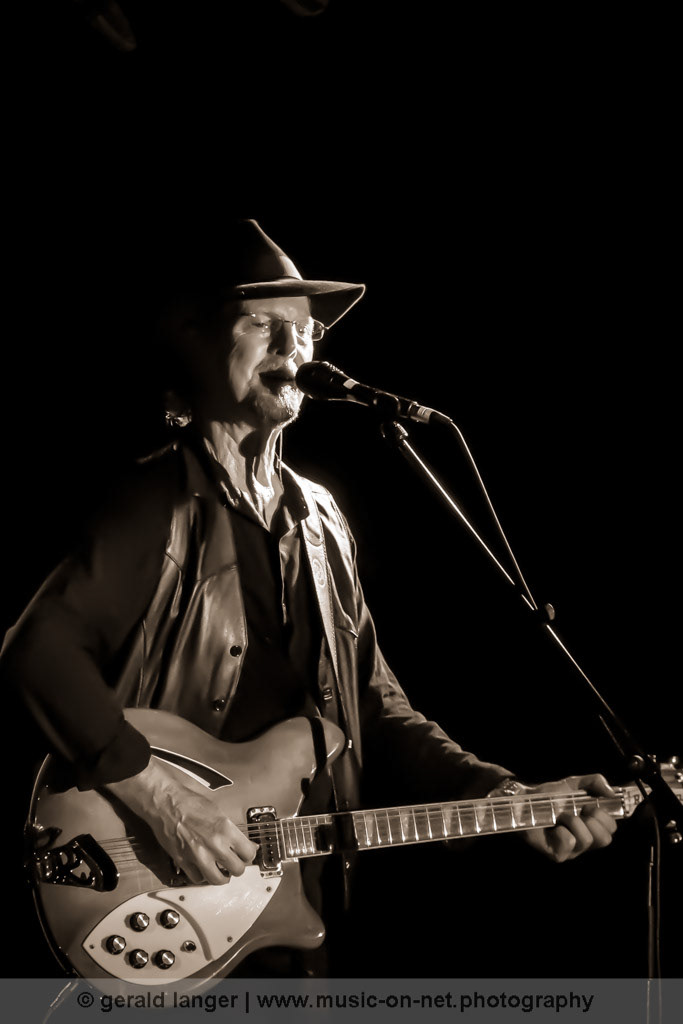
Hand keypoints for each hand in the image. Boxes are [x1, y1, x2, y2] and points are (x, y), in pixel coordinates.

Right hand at [105, 757, 258, 884]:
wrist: (166, 803)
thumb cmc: (189, 802)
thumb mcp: (218, 811)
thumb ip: (232, 831)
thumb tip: (245, 844)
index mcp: (226, 829)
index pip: (248, 853)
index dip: (248, 855)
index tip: (246, 855)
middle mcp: (214, 844)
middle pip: (237, 869)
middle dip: (237, 867)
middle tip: (234, 863)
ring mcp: (198, 855)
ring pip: (219, 880)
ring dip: (222, 877)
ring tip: (221, 871)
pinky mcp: (184, 862)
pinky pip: (198, 879)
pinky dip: (202, 876)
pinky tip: (203, 869)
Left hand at [522, 774, 617, 862]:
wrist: (524, 800)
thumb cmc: (549, 795)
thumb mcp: (574, 784)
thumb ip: (594, 782)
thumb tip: (612, 792)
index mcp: (591, 826)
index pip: (611, 829)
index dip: (604, 815)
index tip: (589, 804)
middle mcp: (584, 840)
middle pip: (605, 839)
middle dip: (593, 819)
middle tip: (578, 810)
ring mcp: (572, 850)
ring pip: (587, 840)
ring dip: (573, 821)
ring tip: (560, 816)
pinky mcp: (558, 855)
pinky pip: (569, 843)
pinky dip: (561, 831)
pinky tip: (553, 827)